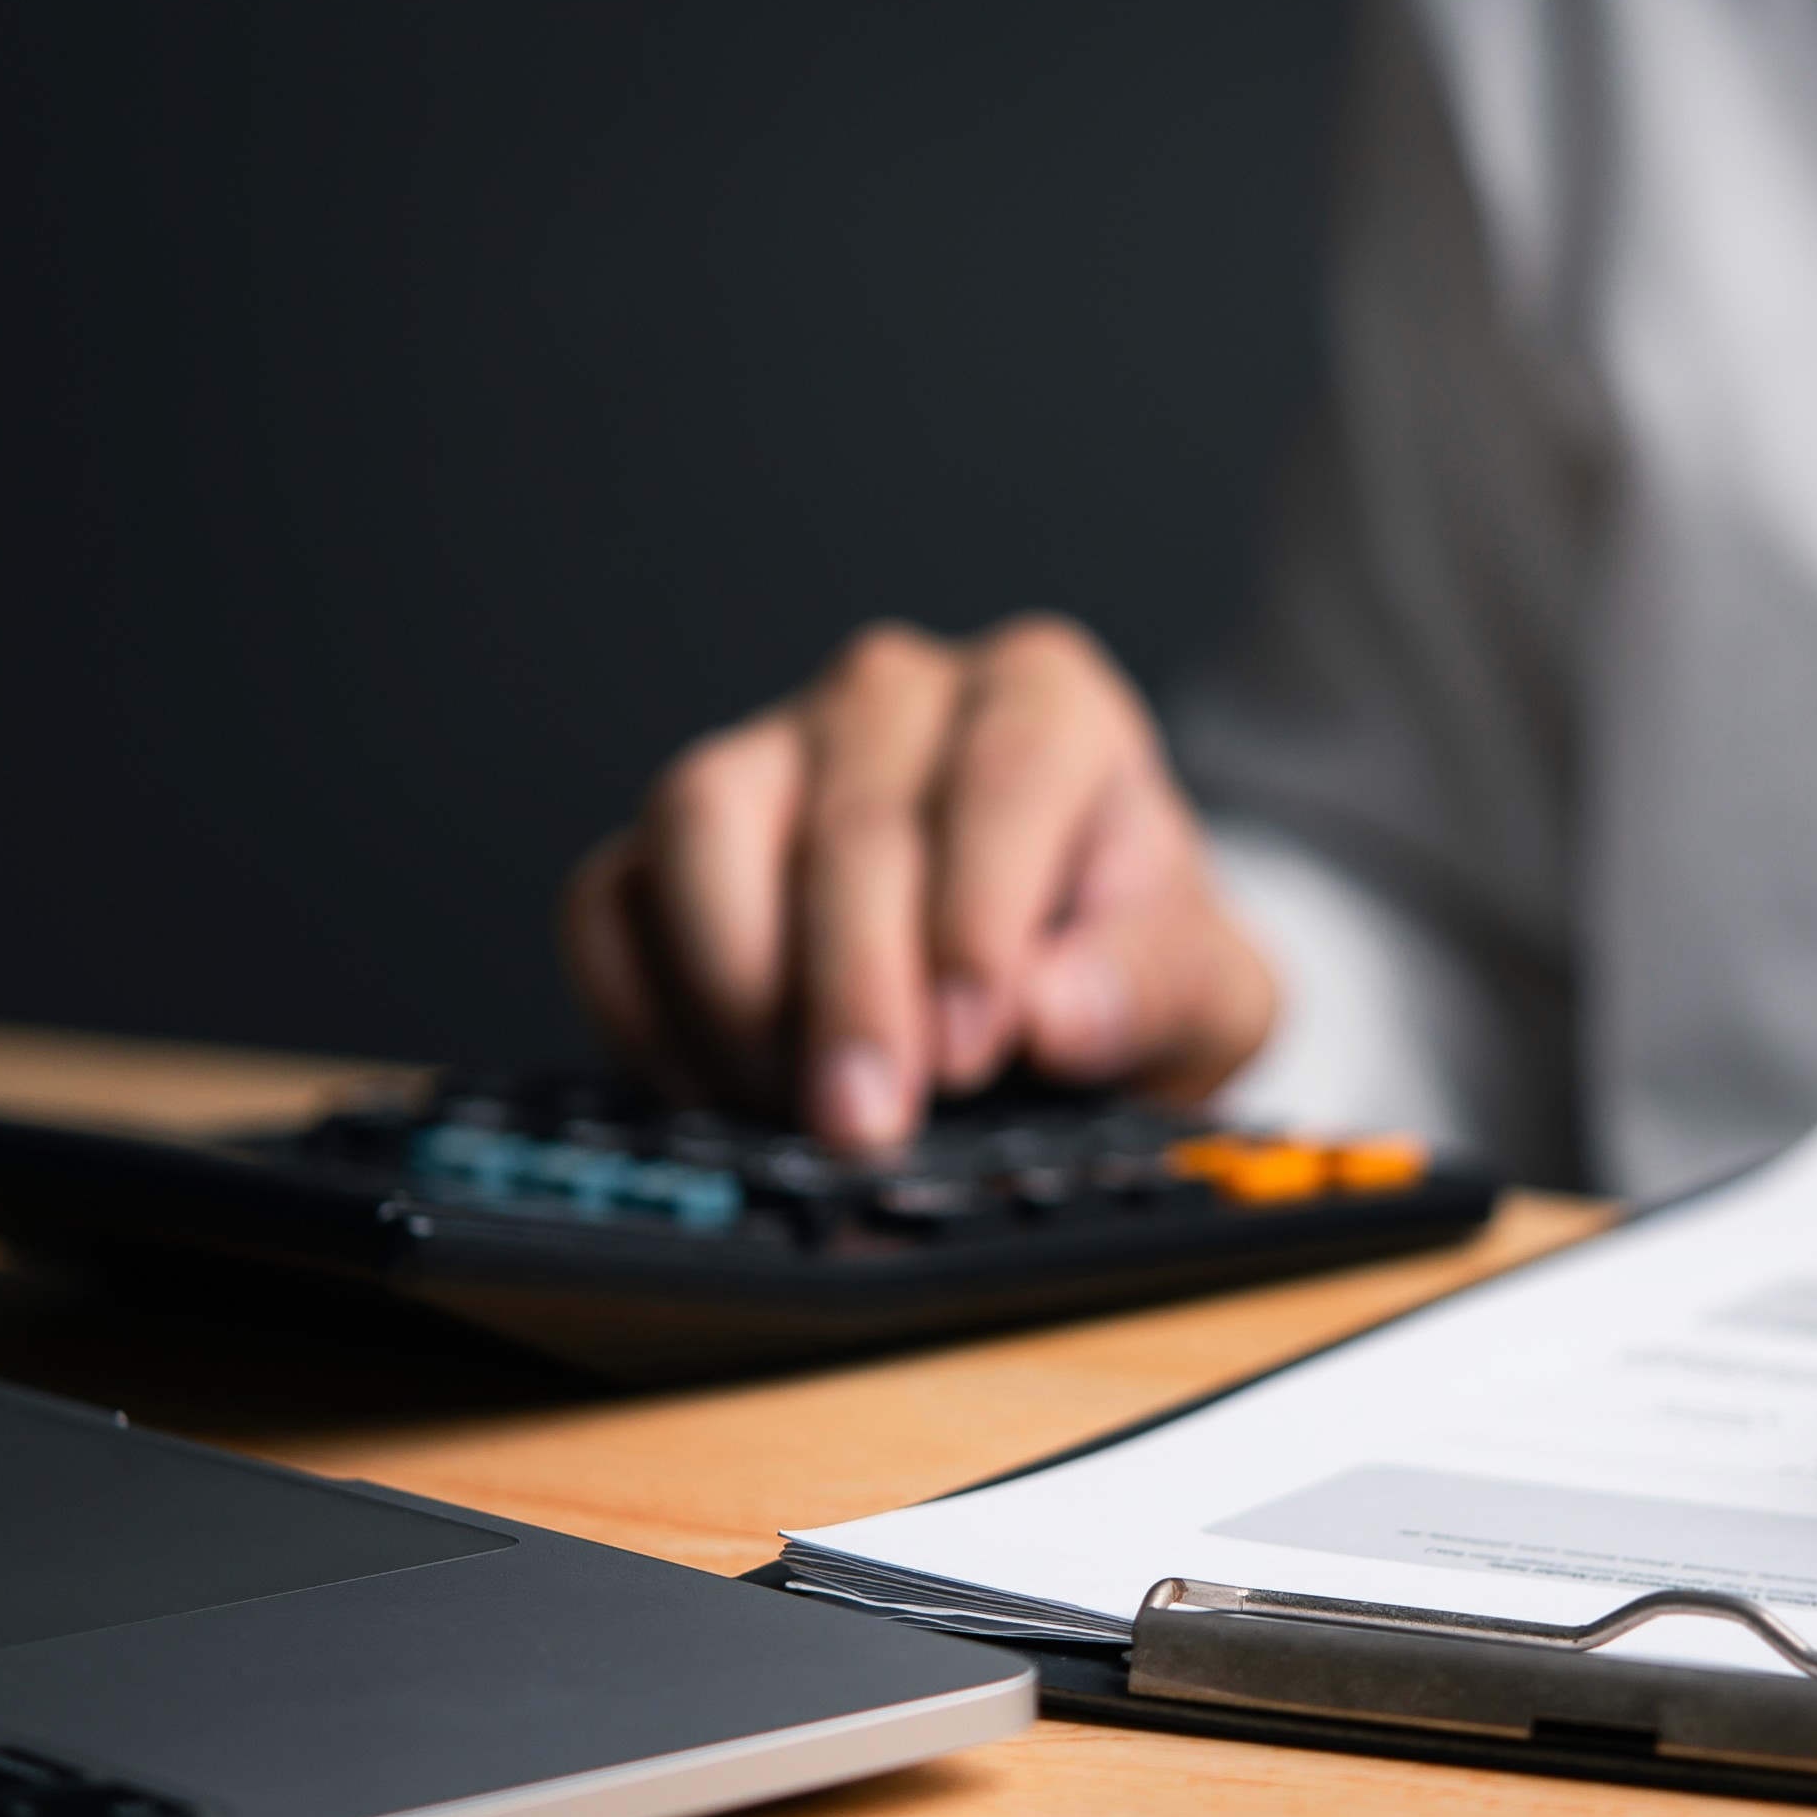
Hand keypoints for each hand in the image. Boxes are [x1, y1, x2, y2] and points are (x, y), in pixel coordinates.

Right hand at [558, 615, 1278, 1150]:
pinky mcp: (680, 837)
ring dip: (734, 978)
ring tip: (791, 1103)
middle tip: (867, 1120)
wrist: (1062, 982)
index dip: (978, 921)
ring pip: (704, 816)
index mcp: (1047, 698)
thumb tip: (1055, 1012)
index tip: (974, 1048)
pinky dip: (641, 1003)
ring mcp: (774, 750)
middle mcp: (900, 697)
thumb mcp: (1205, 992)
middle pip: (852, 814)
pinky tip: (715, 1094)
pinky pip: (610, 893)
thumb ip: (1153, 988)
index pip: (1003, 777)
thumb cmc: (1127, 967)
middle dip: (855, 986)